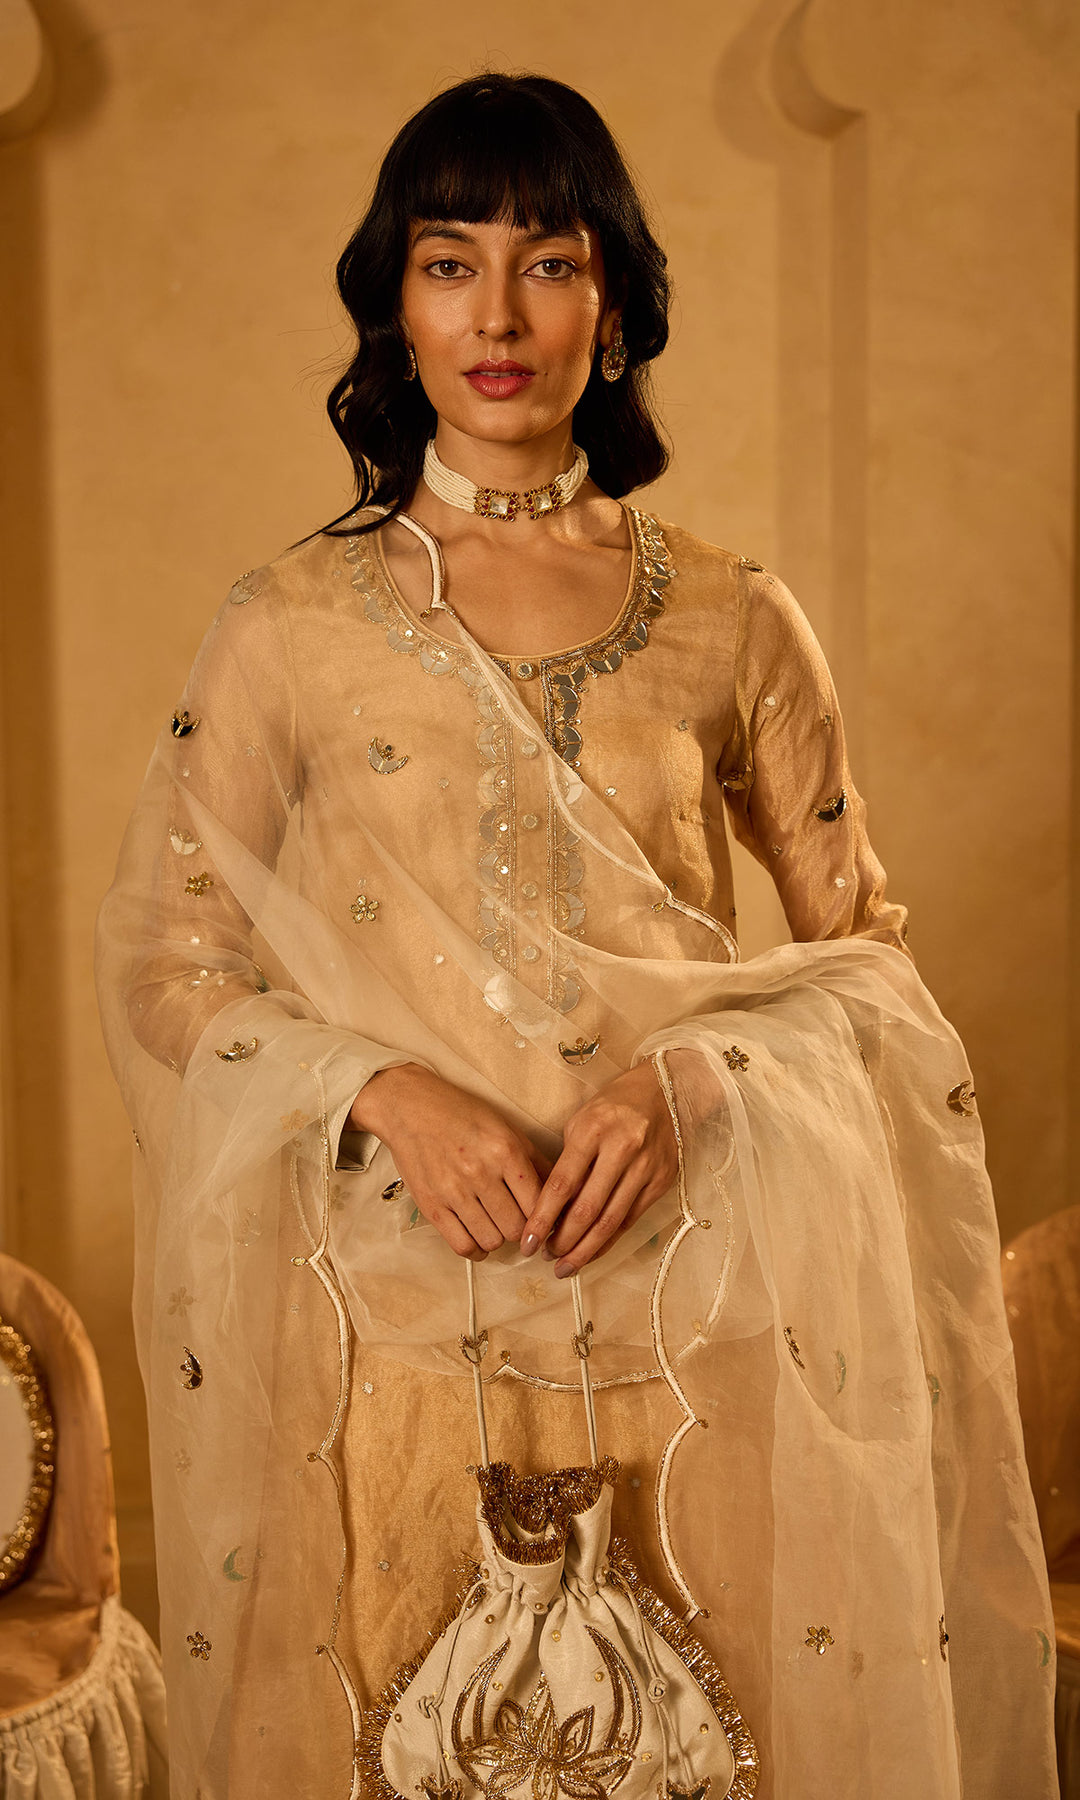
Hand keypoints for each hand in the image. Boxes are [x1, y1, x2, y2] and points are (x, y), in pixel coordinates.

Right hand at [349, 1064, 550, 1259]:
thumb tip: (562, 1190)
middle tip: (517, 1222)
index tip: (543, 1221)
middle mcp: (481, 1173)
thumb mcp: (506, 1127)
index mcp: (505, 1151)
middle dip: (521, 1230)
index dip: (545, 1218)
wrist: (411, 1108)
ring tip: (495, 1225)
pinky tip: (478, 1237)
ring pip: (492, 1241)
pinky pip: (462, 1245)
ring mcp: (454, 1191)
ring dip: (498, 1238)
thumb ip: (535, 1160)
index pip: (538, 1204)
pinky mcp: (431, 1205)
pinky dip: (475, 1250)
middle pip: (516, 1228)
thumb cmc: (461, 1114)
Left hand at [519, 1060, 677, 1276]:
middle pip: (587, 1210)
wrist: (666, 1091)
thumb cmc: (613, 1106)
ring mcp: (645, 1168)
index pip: (562, 1184)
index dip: (541, 1218)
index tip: (526, 1241)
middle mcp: (622, 1150)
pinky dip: (608, 1240)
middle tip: (543, 1258)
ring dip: (585, 1249)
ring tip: (565, 1265)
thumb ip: (567, 1161)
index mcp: (593, 1130)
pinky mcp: (661, 1182)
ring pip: (611, 1222)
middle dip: (562, 1241)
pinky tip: (592, 1251)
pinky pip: (630, 1220)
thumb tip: (550, 1209)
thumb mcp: (581, 1120)